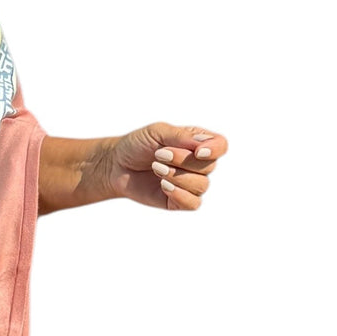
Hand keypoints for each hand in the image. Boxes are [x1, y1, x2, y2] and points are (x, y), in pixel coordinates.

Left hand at [98, 122, 227, 210]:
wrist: (115, 165)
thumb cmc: (137, 145)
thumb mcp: (157, 132)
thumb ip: (181, 136)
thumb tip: (204, 144)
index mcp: (196, 143)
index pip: (220, 145)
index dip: (214, 149)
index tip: (198, 152)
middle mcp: (198, 164)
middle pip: (209, 166)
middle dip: (182, 160)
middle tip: (158, 155)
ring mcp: (190, 183)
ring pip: (202, 185)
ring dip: (177, 176)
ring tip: (156, 168)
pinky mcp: (179, 201)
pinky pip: (193, 203)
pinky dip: (179, 194)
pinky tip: (163, 185)